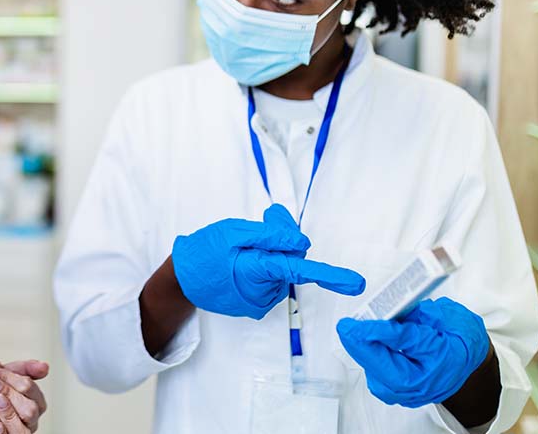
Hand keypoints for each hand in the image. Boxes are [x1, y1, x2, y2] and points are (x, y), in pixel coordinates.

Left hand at [0, 360, 48, 431]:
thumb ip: (19, 370)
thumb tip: (44, 366)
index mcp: (31, 402)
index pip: (30, 389)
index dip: (13, 379)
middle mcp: (28, 420)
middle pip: (30, 408)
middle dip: (10, 394)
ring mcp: (18, 431)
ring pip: (22, 427)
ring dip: (8, 412)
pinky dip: (2, 432)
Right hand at [171, 203, 365, 317]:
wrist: (181, 279)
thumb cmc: (204, 251)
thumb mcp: (233, 232)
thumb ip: (270, 235)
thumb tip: (302, 243)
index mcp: (257, 270)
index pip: (299, 269)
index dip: (330, 274)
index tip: (355, 283)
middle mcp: (263, 292)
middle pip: (291, 262)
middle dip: (281, 245)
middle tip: (256, 232)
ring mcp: (260, 302)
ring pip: (282, 271)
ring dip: (269, 256)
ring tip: (240, 253)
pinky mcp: (258, 305)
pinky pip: (272, 280)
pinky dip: (263, 267)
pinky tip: (241, 265)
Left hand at [337, 297, 490, 407]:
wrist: (467, 358)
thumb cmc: (459, 335)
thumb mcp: (445, 314)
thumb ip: (417, 312)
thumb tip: (389, 307)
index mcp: (445, 357)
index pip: (408, 343)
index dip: (381, 331)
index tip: (360, 323)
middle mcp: (430, 381)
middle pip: (390, 370)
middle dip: (363, 348)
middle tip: (346, 329)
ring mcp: (416, 393)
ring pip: (381, 379)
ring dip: (364, 354)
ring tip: (352, 333)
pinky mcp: (403, 395)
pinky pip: (379, 382)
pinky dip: (370, 363)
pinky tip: (364, 347)